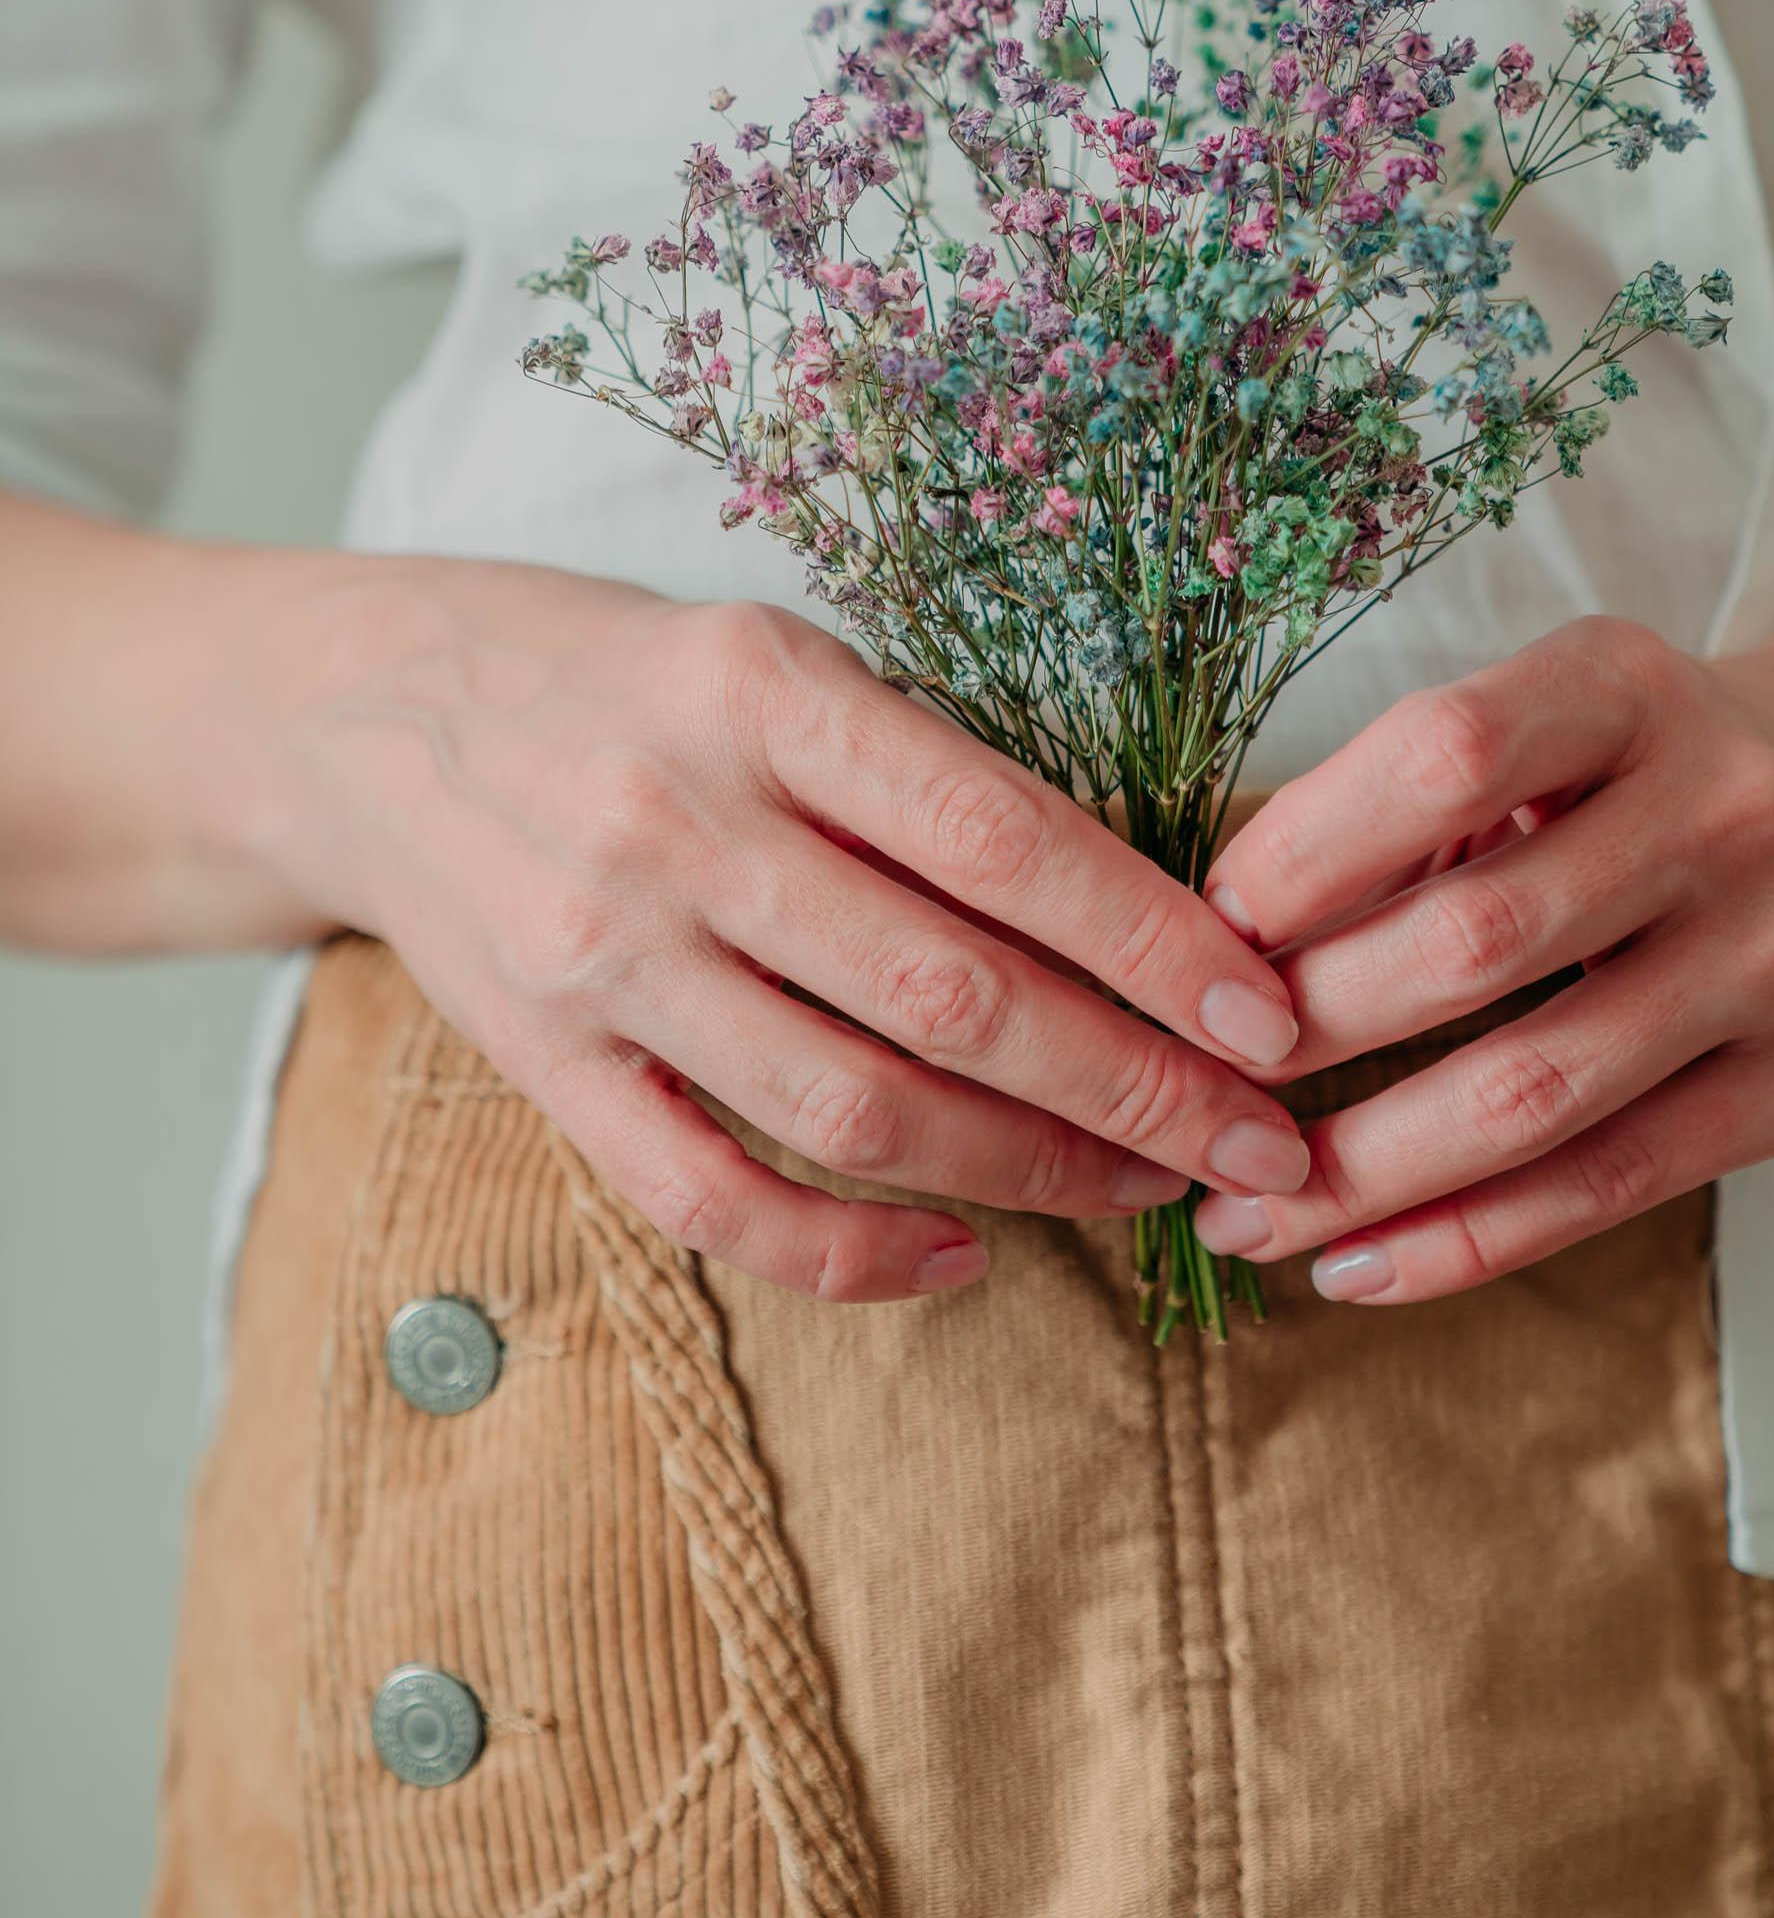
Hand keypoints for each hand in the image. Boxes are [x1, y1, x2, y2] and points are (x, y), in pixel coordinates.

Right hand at [246, 573, 1309, 1301]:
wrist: (361, 715)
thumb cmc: (619, 679)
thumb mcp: (772, 658)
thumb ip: (921, 771)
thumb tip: (1141, 916)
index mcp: (761, 691)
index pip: (998, 838)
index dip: (1151, 940)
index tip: (1267, 1015)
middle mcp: (678, 824)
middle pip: (948, 993)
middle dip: (1134, 1085)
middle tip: (1260, 1144)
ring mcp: (601, 956)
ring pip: (853, 1105)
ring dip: (1029, 1169)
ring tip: (1145, 1190)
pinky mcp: (542, 1062)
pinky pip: (710, 1198)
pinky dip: (851, 1254)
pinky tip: (962, 1258)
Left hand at [1193, 612, 1773, 1304]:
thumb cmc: (1639, 774)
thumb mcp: (1544, 723)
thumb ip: (1401, 803)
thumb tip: (1212, 947)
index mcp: (1627, 688)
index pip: (1444, 755)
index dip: (1304, 853)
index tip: (1200, 935)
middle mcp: (1725, 807)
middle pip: (1475, 941)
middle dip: (1307, 1029)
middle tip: (1195, 1090)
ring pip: (1534, 1090)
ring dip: (1363, 1170)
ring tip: (1246, 1214)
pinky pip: (1608, 1185)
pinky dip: (1464, 1240)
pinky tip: (1356, 1266)